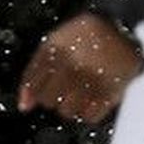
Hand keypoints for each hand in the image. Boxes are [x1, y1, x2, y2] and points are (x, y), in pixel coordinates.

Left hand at [19, 12, 143, 124]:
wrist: (120, 27)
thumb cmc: (81, 37)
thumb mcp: (52, 44)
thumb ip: (33, 73)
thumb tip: (24, 107)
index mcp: (57, 53)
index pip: (35, 87)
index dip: (36, 89)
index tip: (44, 86)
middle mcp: (74, 68)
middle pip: (49, 102)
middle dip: (54, 95)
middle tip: (65, 85)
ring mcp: (93, 80)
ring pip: (68, 112)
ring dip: (71, 105)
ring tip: (79, 92)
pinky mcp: (112, 91)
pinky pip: (91, 116)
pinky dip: (89, 111)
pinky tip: (92, 97)